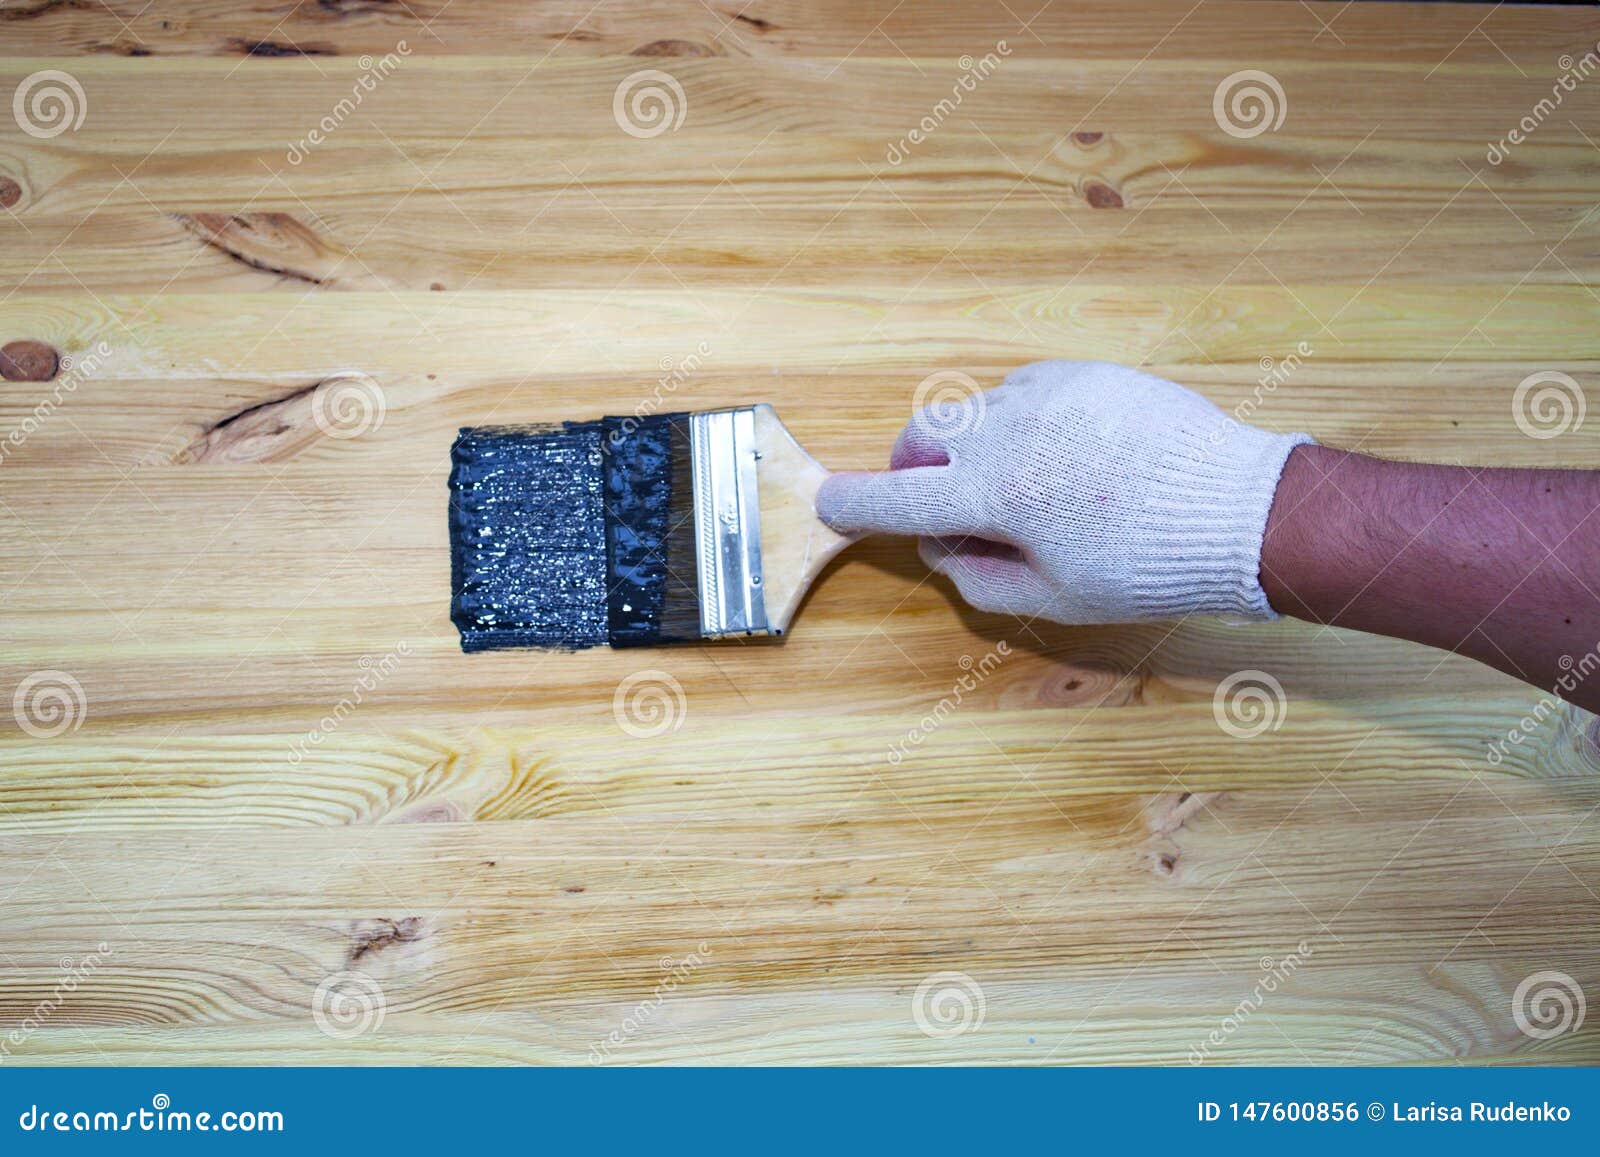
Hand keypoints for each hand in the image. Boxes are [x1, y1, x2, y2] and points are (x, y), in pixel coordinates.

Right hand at [816, 360, 1311, 624]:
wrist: (1237, 509)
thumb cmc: (1149, 566)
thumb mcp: (1056, 599)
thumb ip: (980, 578)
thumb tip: (941, 552)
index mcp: (994, 497)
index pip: (896, 501)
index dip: (853, 505)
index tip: (829, 503)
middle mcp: (1007, 434)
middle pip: (920, 436)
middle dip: (910, 467)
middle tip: (936, 498)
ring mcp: (1044, 394)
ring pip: (970, 410)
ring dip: (967, 445)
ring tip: (1018, 483)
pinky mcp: (1082, 373)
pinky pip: (1021, 390)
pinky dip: (1016, 420)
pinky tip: (1059, 453)